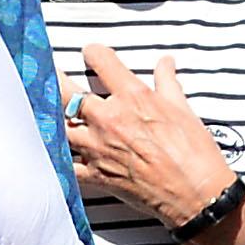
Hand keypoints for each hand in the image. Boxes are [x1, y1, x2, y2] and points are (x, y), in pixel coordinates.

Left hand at [64, 48, 238, 233]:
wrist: (195, 192)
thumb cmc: (193, 153)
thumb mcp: (182, 108)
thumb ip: (167, 82)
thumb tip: (165, 64)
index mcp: (132, 96)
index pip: (101, 60)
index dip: (94, 52)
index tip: (92, 54)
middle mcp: (109, 118)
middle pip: (66, 92)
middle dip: (55, 80)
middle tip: (52, 76)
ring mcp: (98, 147)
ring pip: (59, 127)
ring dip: (54, 119)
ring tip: (50, 112)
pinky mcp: (96, 174)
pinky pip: (66, 165)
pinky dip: (59, 158)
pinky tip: (56, 151)